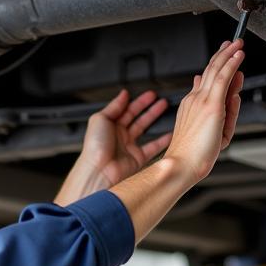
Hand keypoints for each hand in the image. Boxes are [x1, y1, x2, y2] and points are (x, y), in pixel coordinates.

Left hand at [54, 88, 171, 203]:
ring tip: (165, 110)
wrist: (99, 172)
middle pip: (137, 118)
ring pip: (145, 129)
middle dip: (149, 108)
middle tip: (161, 99)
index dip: (138, 101)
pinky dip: (162, 141)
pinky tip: (170, 133)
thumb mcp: (100, 119)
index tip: (150, 94)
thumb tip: (123, 94)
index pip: (126, 109)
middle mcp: (119, 135)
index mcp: (109, 125)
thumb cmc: (95, 148)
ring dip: (155, 119)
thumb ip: (114, 106)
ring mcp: (128, 147)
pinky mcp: (137, 159)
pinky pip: (153, 147)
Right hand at [164, 39, 244, 184]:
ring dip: (228, 54)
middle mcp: (195, 99)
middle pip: (210, 71)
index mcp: (192, 106)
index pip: (205, 82)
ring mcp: (202, 100)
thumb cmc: (193, 155)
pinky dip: (231, 63)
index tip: (222, 59)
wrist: (181, 164)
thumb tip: (233, 95)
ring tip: (238, 44)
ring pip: (217, 70)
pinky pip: (223, 77)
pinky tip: (237, 55)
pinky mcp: (211, 104)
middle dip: (222, 55)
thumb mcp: (215, 131)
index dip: (214, 68)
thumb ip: (225, 112)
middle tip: (231, 44)